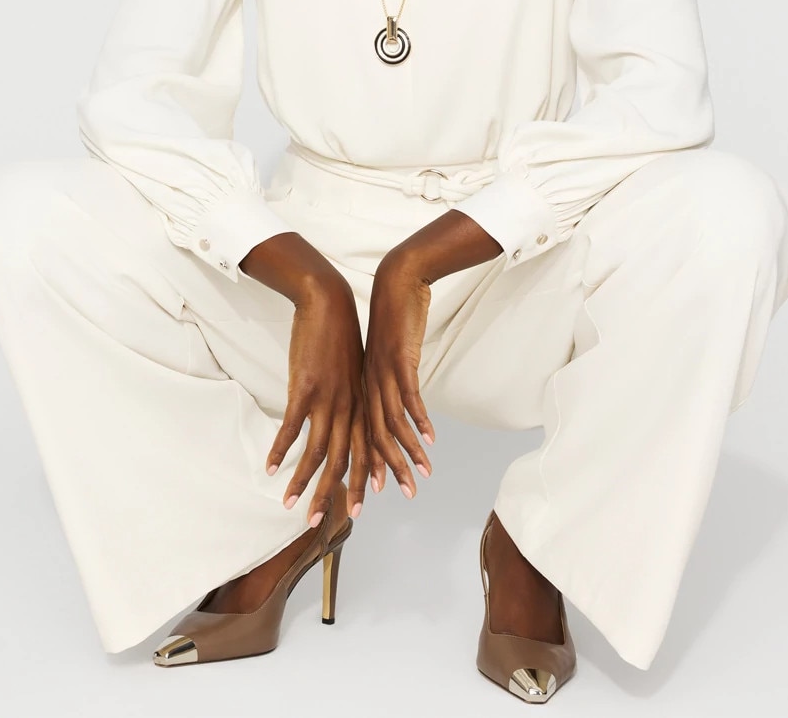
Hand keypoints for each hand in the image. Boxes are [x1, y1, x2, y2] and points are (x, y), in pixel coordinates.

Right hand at [263, 274, 368, 526]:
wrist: (330, 302)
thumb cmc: (339, 336)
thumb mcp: (353, 372)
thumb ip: (350, 398)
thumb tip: (342, 419)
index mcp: (361, 403)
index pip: (366, 452)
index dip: (361, 483)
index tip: (358, 511)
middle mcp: (349, 406)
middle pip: (344, 460)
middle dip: (333, 495)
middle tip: (319, 523)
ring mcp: (328, 398)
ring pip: (318, 451)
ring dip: (302, 481)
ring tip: (288, 504)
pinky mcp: (306, 387)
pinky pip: (292, 427)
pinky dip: (281, 450)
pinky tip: (269, 466)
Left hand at [363, 249, 436, 500]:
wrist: (395, 282)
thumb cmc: (389, 319)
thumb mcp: (383, 358)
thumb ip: (385, 384)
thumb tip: (394, 408)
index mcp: (360, 387)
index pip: (358, 437)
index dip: (361, 469)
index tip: (366, 496)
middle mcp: (367, 386)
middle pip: (368, 440)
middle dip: (373, 475)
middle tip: (380, 505)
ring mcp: (381, 374)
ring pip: (388, 424)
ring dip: (404, 455)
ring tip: (418, 479)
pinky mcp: (397, 360)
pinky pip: (408, 396)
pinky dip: (419, 420)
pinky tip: (430, 440)